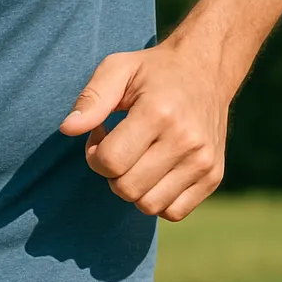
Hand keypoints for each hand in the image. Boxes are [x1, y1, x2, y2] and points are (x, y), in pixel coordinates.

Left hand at [58, 41, 228, 221]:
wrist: (206, 70)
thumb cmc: (154, 71)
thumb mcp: (118, 68)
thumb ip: (91, 98)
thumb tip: (67, 129)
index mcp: (159, 113)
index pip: (110, 162)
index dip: (94, 152)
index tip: (101, 132)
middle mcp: (186, 141)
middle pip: (127, 188)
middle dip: (111, 172)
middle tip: (117, 146)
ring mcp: (203, 162)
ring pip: (149, 205)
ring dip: (133, 188)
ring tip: (136, 158)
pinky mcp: (214, 176)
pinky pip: (174, 213)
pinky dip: (157, 199)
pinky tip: (155, 171)